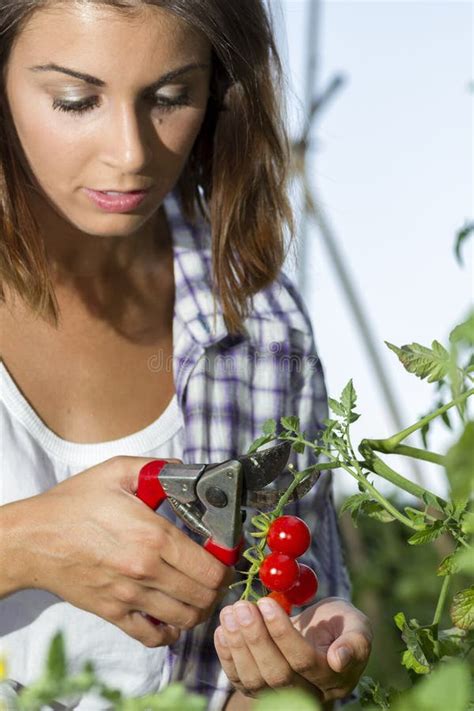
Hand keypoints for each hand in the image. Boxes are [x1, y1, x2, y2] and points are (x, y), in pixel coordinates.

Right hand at [16, 456, 232, 647]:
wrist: (34, 538)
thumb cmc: (74, 504)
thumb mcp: (118, 471)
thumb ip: (159, 469)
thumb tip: (186, 471)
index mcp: (153, 536)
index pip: (211, 567)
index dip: (227, 562)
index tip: (225, 553)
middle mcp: (146, 571)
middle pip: (205, 595)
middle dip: (218, 585)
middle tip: (215, 571)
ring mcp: (129, 597)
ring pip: (185, 618)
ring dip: (199, 607)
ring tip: (197, 591)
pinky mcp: (113, 613)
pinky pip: (153, 636)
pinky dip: (170, 631)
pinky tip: (171, 614)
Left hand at [214, 595, 371, 702]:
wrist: (319, 635)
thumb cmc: (338, 625)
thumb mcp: (355, 625)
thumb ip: (355, 641)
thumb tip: (339, 659)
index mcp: (332, 678)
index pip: (304, 661)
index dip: (282, 634)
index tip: (267, 603)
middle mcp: (307, 694)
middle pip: (276, 674)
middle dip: (256, 638)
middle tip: (243, 606)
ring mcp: (280, 696)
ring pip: (255, 681)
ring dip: (238, 645)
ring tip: (231, 612)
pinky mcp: (259, 690)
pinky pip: (239, 680)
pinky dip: (226, 656)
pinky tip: (223, 629)